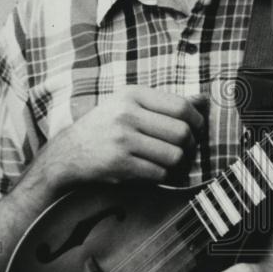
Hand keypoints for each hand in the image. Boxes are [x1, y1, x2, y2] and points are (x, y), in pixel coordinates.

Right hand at [43, 86, 205, 190]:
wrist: (69, 153)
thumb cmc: (106, 127)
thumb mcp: (130, 105)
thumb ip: (165, 103)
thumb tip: (204, 100)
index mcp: (132, 95)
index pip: (181, 106)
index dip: (197, 121)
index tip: (196, 130)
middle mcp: (127, 114)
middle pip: (182, 132)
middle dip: (190, 145)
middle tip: (186, 150)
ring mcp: (122, 140)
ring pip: (174, 155)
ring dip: (178, 164)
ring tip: (170, 162)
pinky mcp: (120, 164)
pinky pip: (159, 173)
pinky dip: (162, 176)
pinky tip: (154, 172)